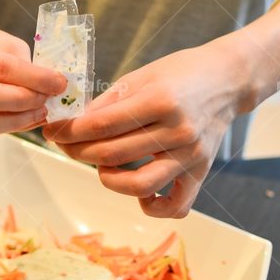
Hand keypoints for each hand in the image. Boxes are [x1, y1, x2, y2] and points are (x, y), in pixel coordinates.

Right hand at [0, 24, 67, 136]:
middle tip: (47, 101)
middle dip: (22, 101)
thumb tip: (50, 86)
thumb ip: (22, 62)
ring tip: (38, 113)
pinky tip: (23, 120)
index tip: (58, 83)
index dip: (32, 78)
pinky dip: (3, 128)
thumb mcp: (1, 41)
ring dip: (14, 121)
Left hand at [42, 41, 252, 217]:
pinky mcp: (201, 172)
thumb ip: (106, 103)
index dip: (69, 131)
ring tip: (99, 164)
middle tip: (64, 144)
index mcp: (161, 101)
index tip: (51, 130)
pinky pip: (175, 206)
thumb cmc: (179, 73)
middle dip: (77, 151)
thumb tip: (71, 124)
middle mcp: (178, 131)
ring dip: (106, 178)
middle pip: (112, 154)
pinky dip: (152, 206)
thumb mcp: (140, 76)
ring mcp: (191, 155)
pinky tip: (138, 190)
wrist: (227, 79)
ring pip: (137, 185)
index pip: (101, 125)